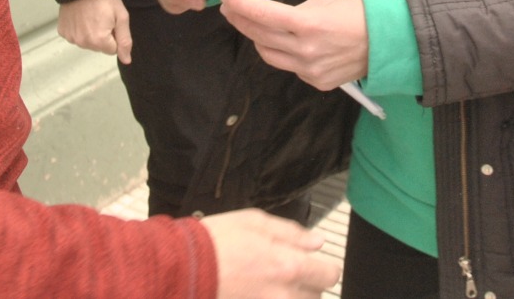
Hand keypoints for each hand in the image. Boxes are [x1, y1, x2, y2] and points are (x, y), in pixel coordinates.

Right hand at [57, 0, 131, 63]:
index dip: (114, 35)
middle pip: (99, 47)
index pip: (113, 50)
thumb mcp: (121, 16)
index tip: (111, 22)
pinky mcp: (63, 31)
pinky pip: (75, 36)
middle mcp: (83, 42)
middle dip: (103, 35)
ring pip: (87, 43)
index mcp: (99, 41)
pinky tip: (81, 17)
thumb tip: (126, 59)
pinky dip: (79, 29)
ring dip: (90, 33)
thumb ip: (125, 40)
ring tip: (91, 15)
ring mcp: (71, 37)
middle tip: (101, 17)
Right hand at [202, 208, 338, 298]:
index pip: (330, 275)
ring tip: (271, 282)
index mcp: (289, 266)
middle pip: (316, 296)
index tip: (314, 263)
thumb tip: (317, 242)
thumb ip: (292, 233)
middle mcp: (284, 294)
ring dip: (292, 295)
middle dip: (307, 283)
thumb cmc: (217, 241)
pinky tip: (259, 290)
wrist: (183, 267)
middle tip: (286, 271)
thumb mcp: (256, 222)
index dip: (325, 267)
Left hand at [220, 0, 367, 90]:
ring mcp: (309, 69)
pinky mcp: (315, 82)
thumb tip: (272, 15)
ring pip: (268, 55)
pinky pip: (288, 66)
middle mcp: (304, 50)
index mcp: (307, 23)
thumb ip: (294, 10)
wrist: (385, 43)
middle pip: (260, 35)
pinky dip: (282, 53)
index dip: (241, 5)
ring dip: (256, 38)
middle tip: (231, 8)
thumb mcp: (323, 1)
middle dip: (241, 20)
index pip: (263, 15)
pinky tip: (282, 42)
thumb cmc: (356, 14)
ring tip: (251, 26)